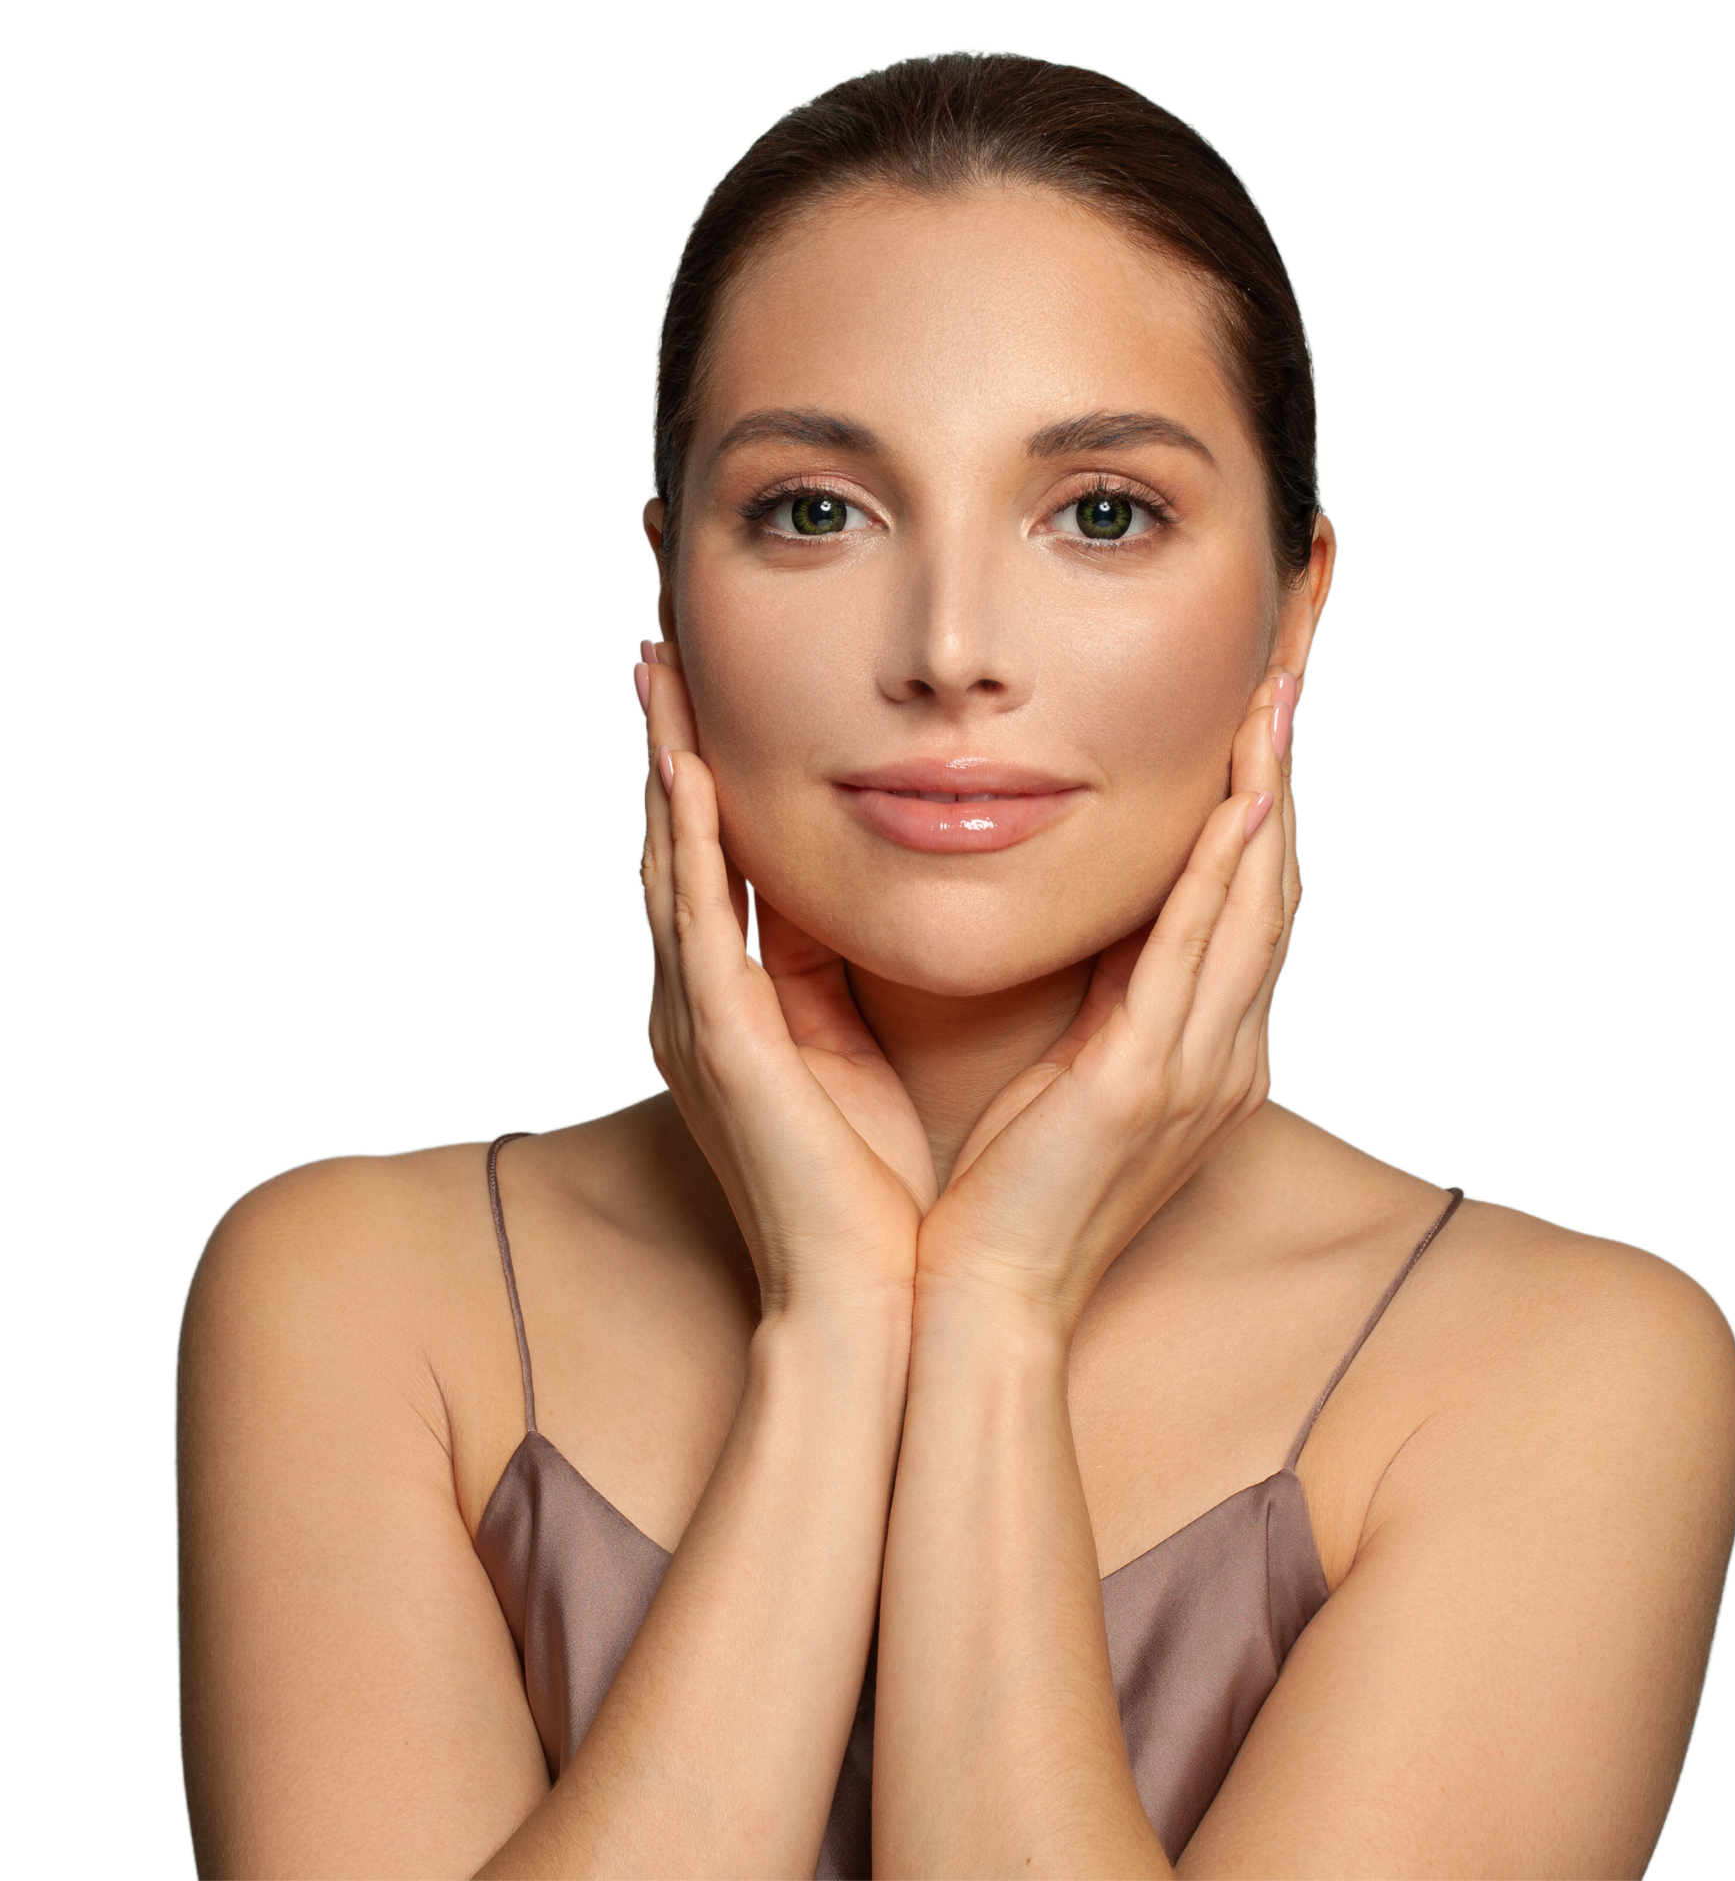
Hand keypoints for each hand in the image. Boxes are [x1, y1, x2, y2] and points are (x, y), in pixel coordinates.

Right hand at [636, 642, 936, 1314]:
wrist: (867, 1296)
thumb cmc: (867, 1188)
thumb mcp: (849, 1053)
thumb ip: (831, 975)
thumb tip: (845, 896)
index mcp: (729, 1007)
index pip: (704, 864)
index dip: (693, 775)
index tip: (701, 692)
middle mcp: (695, 1004)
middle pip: (667, 846)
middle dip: (660, 745)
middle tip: (657, 648)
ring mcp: (699, 1022)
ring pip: (667, 865)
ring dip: (659, 765)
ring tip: (655, 672)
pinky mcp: (724, 1046)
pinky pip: (698, 925)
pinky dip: (686, 845)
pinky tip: (685, 774)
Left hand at [917, 673, 1300, 1332]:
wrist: (986, 1302)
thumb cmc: (1011, 1195)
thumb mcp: (1070, 1079)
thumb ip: (1098, 1003)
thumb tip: (1098, 924)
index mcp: (1202, 1056)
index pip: (1245, 912)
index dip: (1260, 818)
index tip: (1255, 729)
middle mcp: (1222, 1057)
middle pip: (1269, 893)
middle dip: (1279, 785)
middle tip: (1285, 684)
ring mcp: (1195, 1071)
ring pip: (1249, 909)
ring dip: (1265, 803)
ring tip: (1270, 709)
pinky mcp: (1144, 1083)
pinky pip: (1192, 956)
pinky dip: (1220, 876)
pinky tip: (1237, 806)